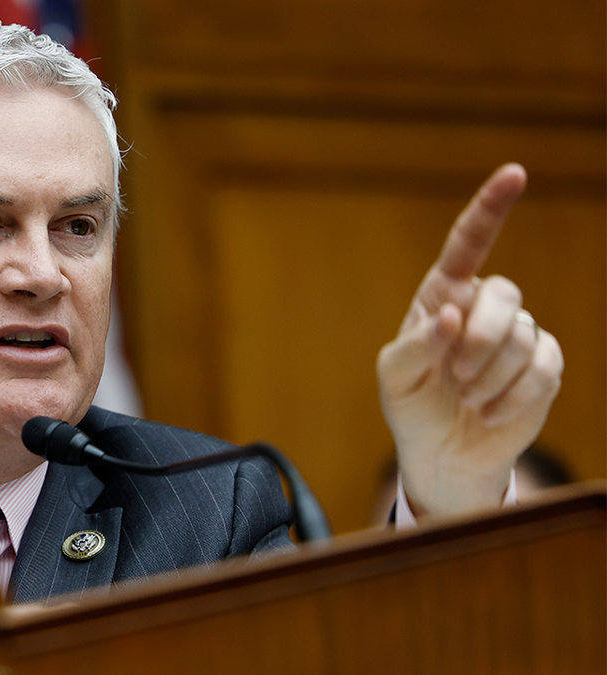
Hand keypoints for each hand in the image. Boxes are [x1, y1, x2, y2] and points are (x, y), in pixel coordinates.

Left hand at [377, 164, 562, 516]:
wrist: (441, 452)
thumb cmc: (411, 404)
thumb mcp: (395, 376)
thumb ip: (415, 345)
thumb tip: (449, 317)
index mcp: (443, 295)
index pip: (469, 243)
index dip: (491, 207)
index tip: (514, 173)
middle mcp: (483, 307)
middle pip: (505, 295)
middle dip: (481, 338)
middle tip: (455, 374)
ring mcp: (518, 335)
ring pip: (524, 336)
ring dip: (491, 375)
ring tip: (467, 400)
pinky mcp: (544, 366)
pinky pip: (543, 368)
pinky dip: (513, 396)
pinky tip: (489, 413)